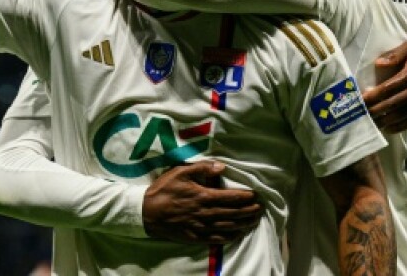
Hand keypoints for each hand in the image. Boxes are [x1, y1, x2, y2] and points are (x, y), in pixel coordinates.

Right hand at [142, 161, 261, 244]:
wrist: (147, 213)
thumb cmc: (163, 190)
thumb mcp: (180, 172)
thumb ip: (202, 168)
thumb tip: (221, 167)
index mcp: (203, 196)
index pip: (230, 197)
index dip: (245, 197)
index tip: (256, 195)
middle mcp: (205, 213)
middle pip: (232, 213)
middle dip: (248, 211)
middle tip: (260, 208)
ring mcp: (201, 227)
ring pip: (227, 226)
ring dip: (243, 223)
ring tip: (254, 220)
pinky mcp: (195, 237)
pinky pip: (216, 238)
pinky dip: (229, 236)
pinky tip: (237, 234)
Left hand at [363, 43, 406, 133]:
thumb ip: (394, 54)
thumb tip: (378, 63)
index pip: (388, 88)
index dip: (374, 96)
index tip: (361, 101)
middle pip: (393, 104)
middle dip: (376, 111)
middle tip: (362, 114)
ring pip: (403, 115)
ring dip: (386, 121)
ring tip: (372, 123)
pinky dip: (400, 126)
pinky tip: (389, 128)